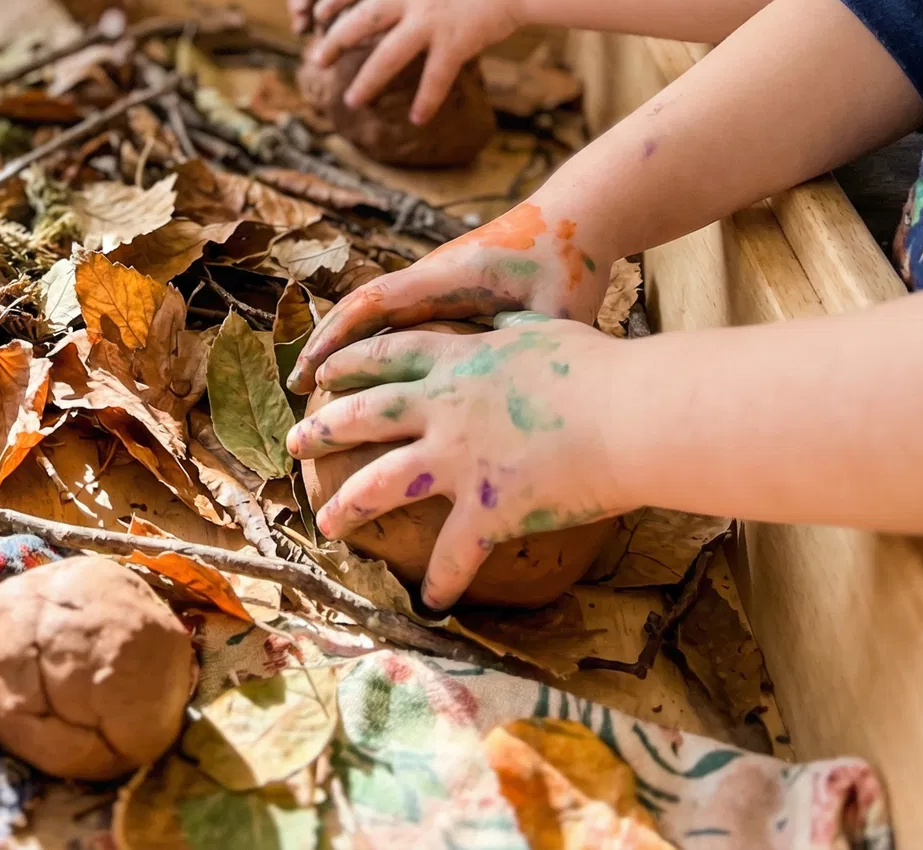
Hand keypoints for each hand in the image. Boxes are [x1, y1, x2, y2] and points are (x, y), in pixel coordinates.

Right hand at [287, 201, 610, 393]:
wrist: (575, 217)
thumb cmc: (568, 260)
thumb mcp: (556, 310)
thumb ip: (529, 348)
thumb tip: (514, 398)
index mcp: (446, 276)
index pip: (374, 303)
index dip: (338, 337)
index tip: (310, 372)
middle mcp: (429, 276)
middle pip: (359, 307)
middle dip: (324, 344)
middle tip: (295, 387)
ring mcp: (434, 281)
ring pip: (373, 312)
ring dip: (342, 342)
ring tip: (317, 387)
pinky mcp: (444, 290)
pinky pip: (395, 316)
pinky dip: (369, 339)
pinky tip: (363, 373)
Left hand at [287, 315, 636, 608]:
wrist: (629, 413)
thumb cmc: (603, 368)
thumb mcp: (546, 331)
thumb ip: (515, 329)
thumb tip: (508, 320)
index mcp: (459, 362)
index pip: (388, 358)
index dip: (349, 365)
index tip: (321, 374)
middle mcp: (444, 407)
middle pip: (364, 416)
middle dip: (322, 430)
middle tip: (292, 443)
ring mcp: (458, 458)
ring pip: (381, 484)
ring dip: (348, 506)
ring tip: (325, 523)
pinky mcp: (486, 507)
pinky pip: (455, 553)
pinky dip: (443, 581)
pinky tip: (431, 603)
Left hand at [306, 0, 528, 124]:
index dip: (334, 0)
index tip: (315, 14)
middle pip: (360, 20)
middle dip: (334, 41)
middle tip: (316, 59)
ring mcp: (432, 19)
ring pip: (387, 55)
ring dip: (367, 80)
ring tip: (351, 100)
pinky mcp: (456, 41)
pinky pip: (434, 77)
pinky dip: (425, 100)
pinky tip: (417, 119)